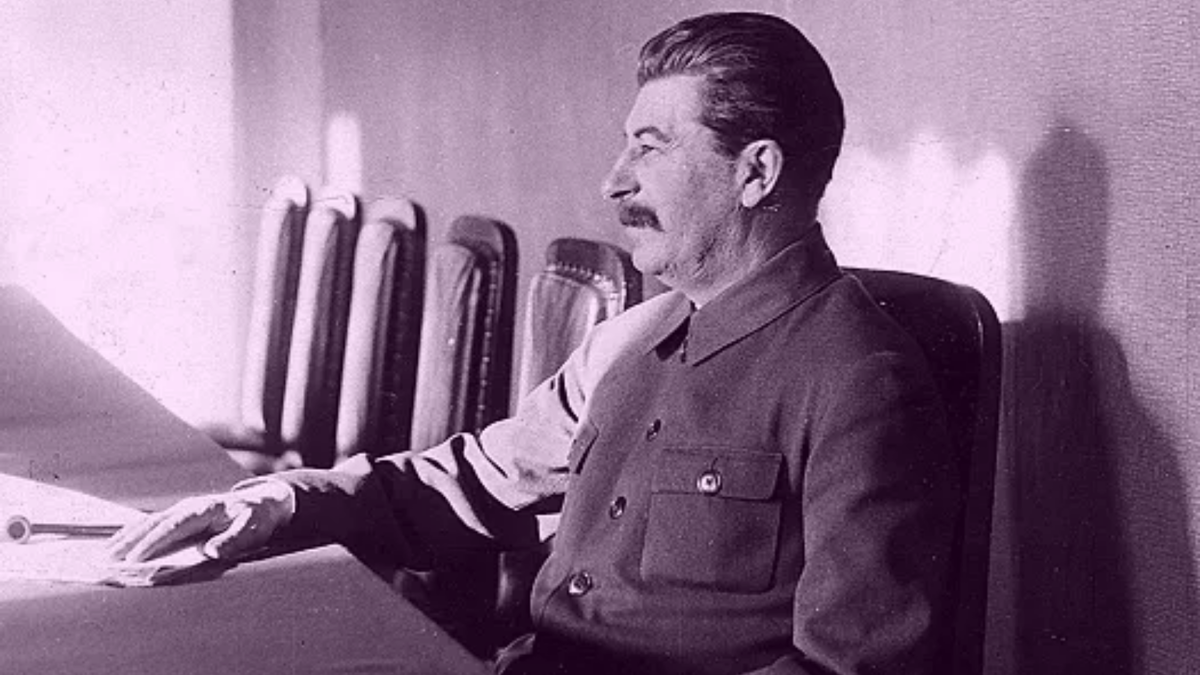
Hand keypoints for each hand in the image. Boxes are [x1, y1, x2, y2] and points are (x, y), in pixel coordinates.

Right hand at [106, 480, 294, 562]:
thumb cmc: (257, 518)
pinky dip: (132, 535)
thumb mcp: (253, 529)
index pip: (174, 526)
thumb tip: (210, 550)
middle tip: (108, 562)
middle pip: (154, 524)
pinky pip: (151, 526)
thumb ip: (233, 540)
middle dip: (130, 543)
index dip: (154, 543)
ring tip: (104, 556)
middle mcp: (188, 507)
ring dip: (125, 539)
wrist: (262, 502)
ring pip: (148, 524)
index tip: (135, 560)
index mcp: (205, 509)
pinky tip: (117, 546)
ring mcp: (181, 511)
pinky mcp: (179, 518)